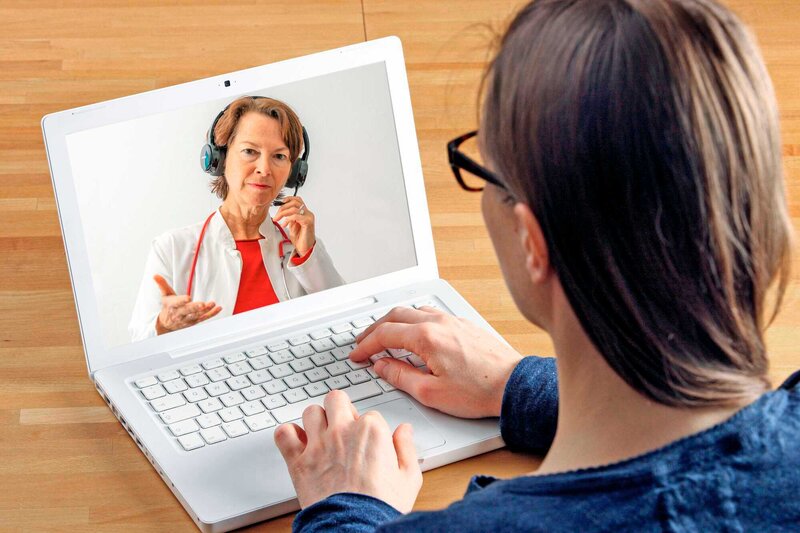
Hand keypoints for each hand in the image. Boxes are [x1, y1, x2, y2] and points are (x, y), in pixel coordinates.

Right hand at [153, 274, 221, 334]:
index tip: (188, 298)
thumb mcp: (164, 295)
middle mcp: (180, 313)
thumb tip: (155, 275)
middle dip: (195, 307)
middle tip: (202, 304)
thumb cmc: (167, 307)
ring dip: (205, 310)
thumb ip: (162, 285)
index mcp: (172, 306)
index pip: (177, 303)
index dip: (182, 301)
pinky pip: (204, 318)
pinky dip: (212, 314)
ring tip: (212, 304)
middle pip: (188, 311)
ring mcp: (188, 319)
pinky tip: (218, 309)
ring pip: (197, 315)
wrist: (166, 324)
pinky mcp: (195, 321)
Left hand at [273, 195, 314, 256]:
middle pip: (295, 202)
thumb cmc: (300, 239)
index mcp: (305, 213)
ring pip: (294, 208)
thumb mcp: (292, 226)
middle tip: (276, 215)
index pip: (298, 200)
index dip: (288, 199)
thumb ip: (290, 217)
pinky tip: (284, 225)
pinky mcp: (308, 222)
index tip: (280, 203)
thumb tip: (282, 211)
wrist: (305, 249)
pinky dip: (287, 219)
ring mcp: (309, 217)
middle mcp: (308, 214)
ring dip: (283, 213)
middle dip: (283, 207)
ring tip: (278, 219)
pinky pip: (295, 216)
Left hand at [274, 390, 421, 511]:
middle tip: (344, 425)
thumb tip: (404, 431)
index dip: (371, 429)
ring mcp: (318, 444)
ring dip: (316, 421)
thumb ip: (406, 448)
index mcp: (371, 431)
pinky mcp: (299, 461)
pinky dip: (288, 436)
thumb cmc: (381, 507)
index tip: (369, 442)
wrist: (355, 529)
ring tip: (322, 434)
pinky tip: (298, 443)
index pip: (370, 414)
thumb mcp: (409, 478)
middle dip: (341, 409)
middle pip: (337, 399)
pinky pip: (284, 433)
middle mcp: (343, 431)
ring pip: (311, 411)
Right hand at [350, 306, 522, 417]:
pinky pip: (431, 313)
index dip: (366, 345)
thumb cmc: (478, 391)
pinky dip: (414, 319)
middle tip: (363, 343)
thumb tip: (382, 366)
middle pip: (396, 315)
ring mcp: (453, 321)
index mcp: (426, 337)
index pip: (385, 334)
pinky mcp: (464, 324)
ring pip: (414, 311)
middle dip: (375, 329)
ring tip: (385, 335)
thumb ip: (400, 376)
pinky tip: (415, 331)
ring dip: (395, 321)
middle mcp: (439, 323)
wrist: (514, 385)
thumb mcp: (430, 393)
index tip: (357, 356)